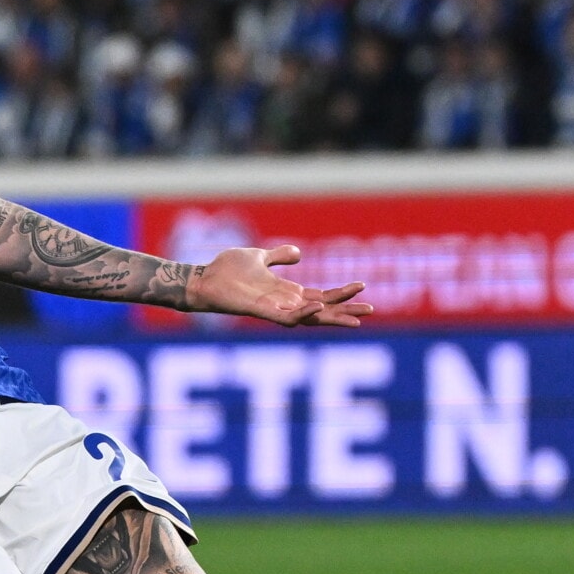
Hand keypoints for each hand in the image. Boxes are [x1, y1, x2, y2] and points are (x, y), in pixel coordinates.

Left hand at [186, 245, 370, 327]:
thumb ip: (278, 257)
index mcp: (285, 291)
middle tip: (370, 310)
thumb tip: (299, 253)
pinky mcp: (261, 311)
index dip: (340, 294)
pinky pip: (287, 318)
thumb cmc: (226, 270)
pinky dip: (304, 314)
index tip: (362, 286)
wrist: (203, 278)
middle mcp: (283, 303)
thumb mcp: (258, 257)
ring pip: (310, 319)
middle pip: (322, 311)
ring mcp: (273, 309)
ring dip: (332, 318)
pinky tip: (319, 308)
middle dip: (345, 310)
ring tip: (356, 318)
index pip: (320, 296)